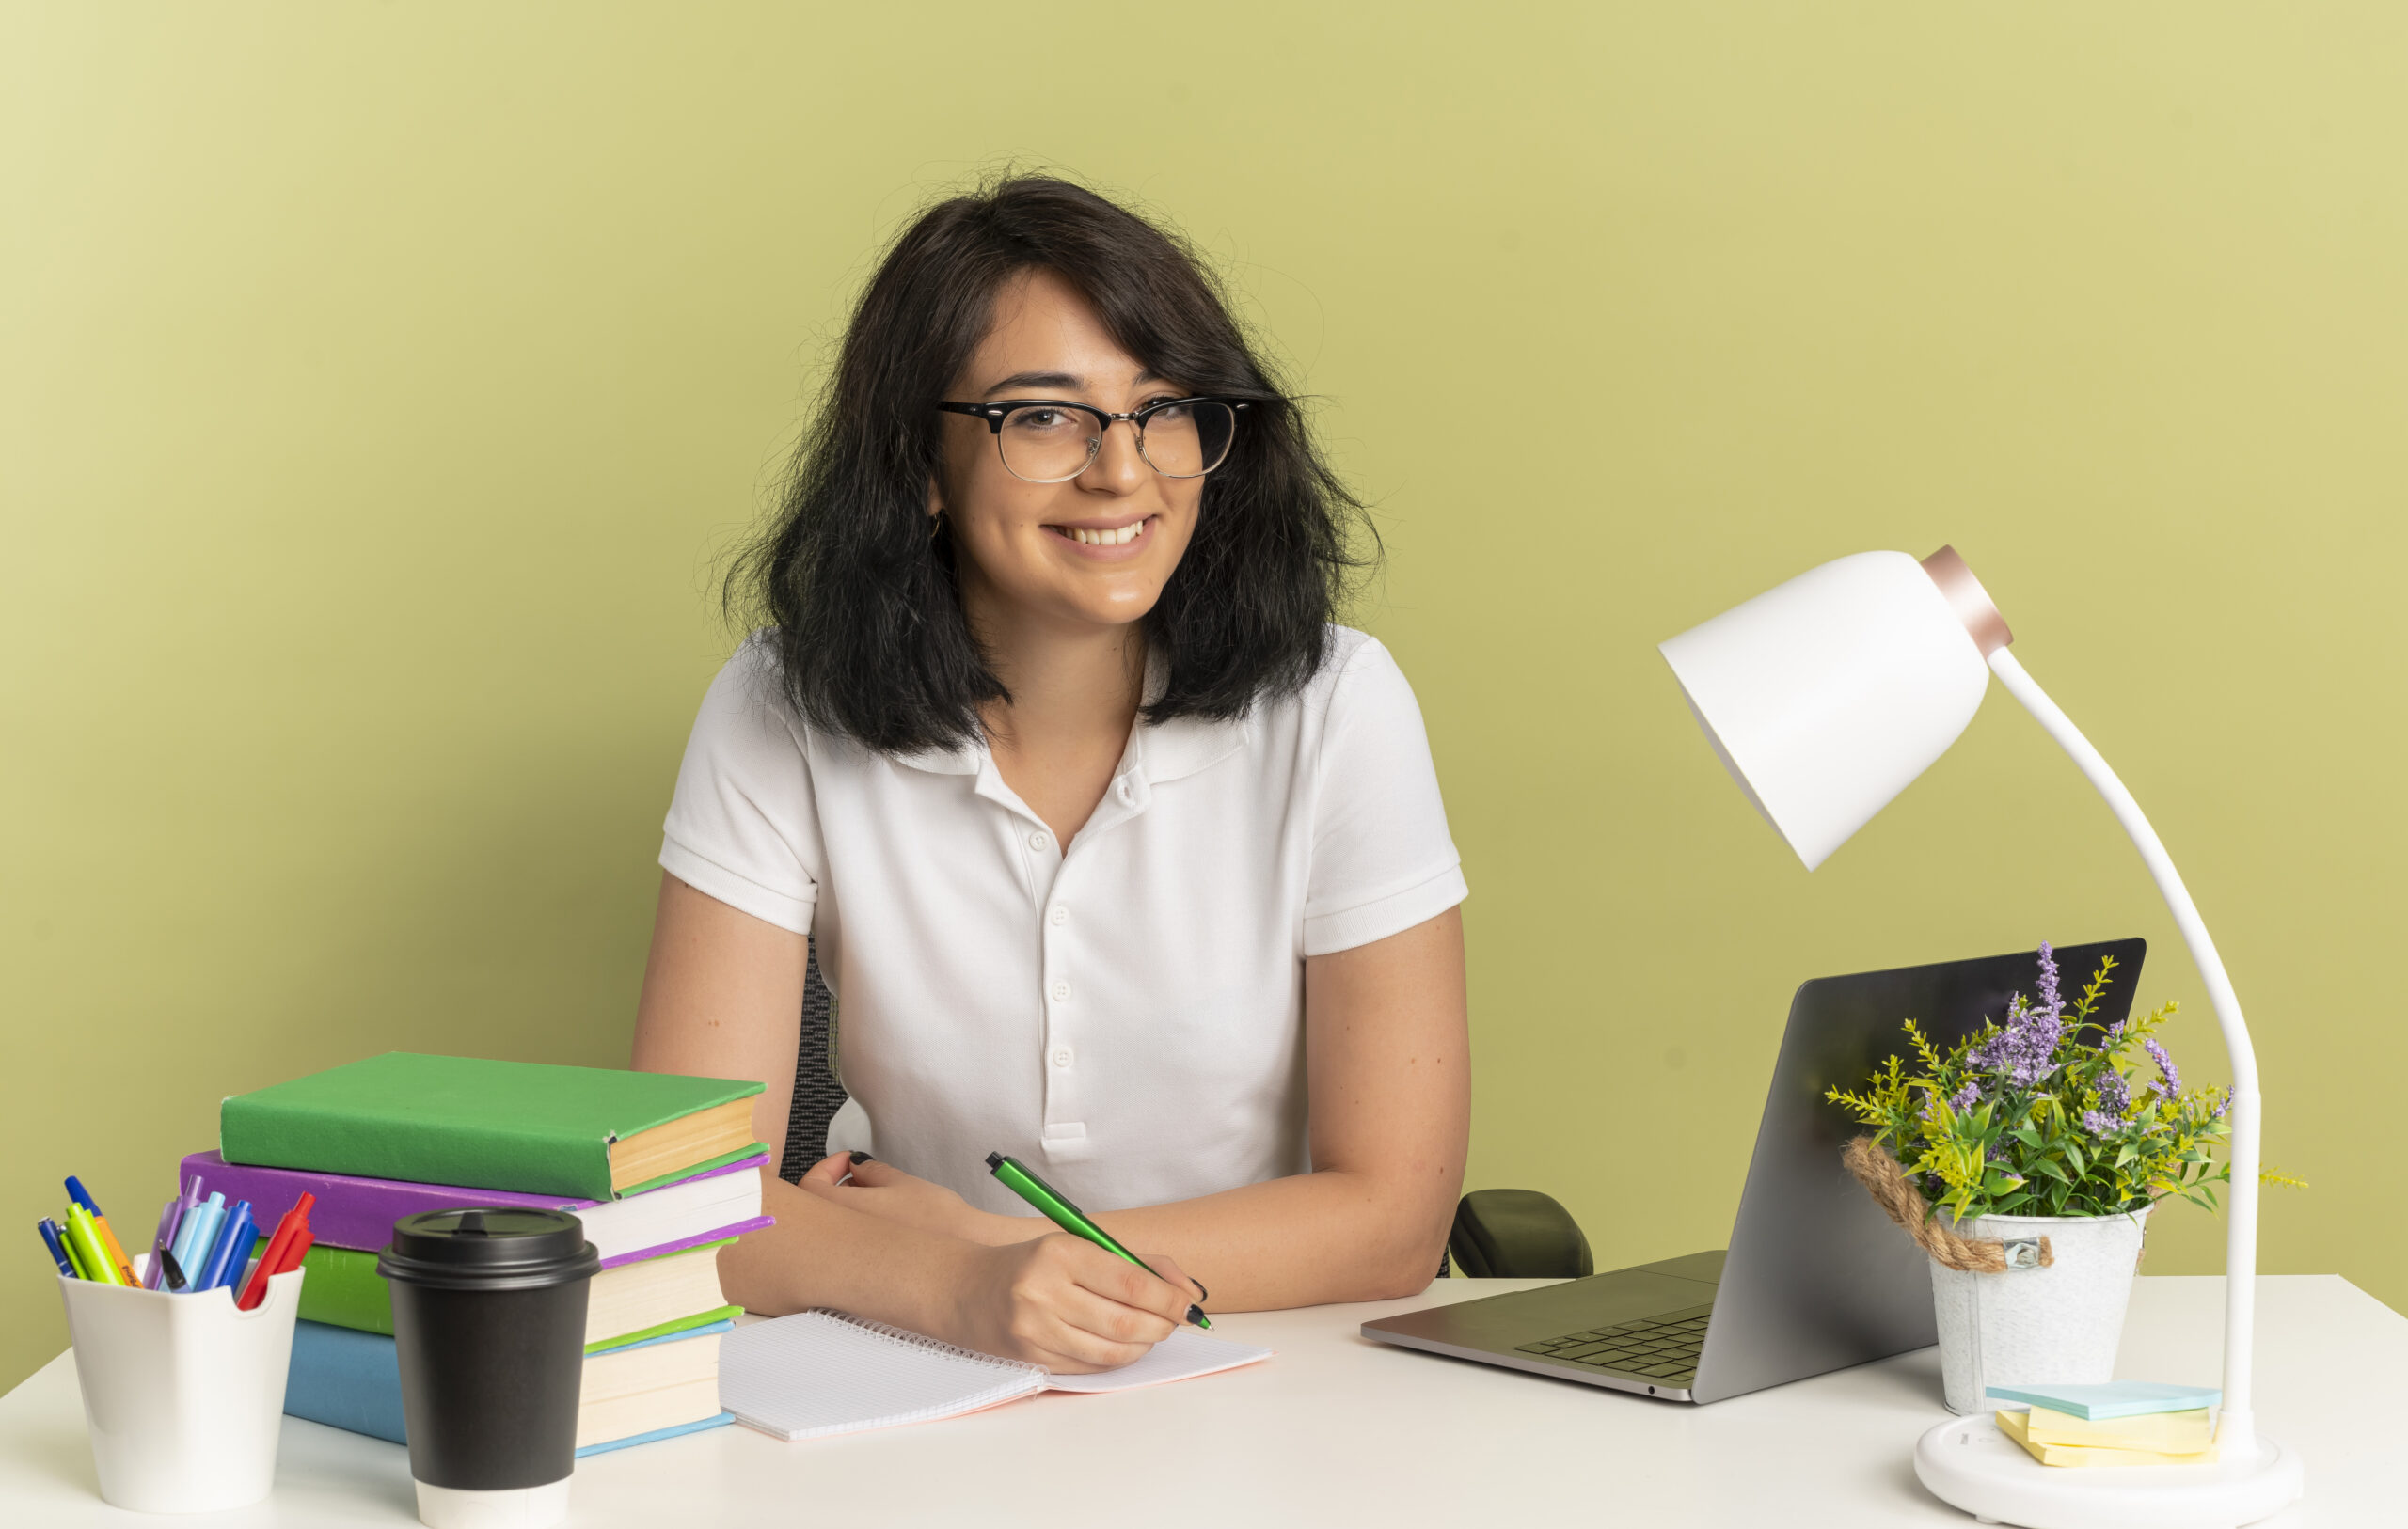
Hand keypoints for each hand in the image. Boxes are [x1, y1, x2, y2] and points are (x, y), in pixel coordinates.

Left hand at [795, 1153, 1018, 1243]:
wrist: (966, 1249)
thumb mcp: (900, 1181)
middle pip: (814, 1209)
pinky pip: (846, 1249)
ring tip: (875, 1198)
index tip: (847, 1161)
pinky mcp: (865, 1274)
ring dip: (844, 1208)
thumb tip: (855, 1166)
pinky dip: (854, 1231)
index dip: (826, 1166)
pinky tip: (881, 1224)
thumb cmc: (937, 1217)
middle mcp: (838, 1240)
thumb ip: (869, 1170)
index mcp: (841, 1211)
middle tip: (857, 1178)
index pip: (809, 1185)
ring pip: (831, 1230)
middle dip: (832, 1188)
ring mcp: (850, 1261)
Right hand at [940, 1233, 1203, 1372]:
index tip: (1188, 1303)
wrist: (965, 1289)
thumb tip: (1188, 1290)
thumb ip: (1137, 1263)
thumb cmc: (1032, 1264)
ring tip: (1150, 1332)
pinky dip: (1116, 1358)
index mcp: (1060, 1253)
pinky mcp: (1031, 1358)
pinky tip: (1122, 1344)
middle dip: (1162, 1325)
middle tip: (1174, 1321)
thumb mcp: (1080, 1246)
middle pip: (1125, 1321)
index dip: (1168, 1298)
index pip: (1130, 1282)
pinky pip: (1090, 1366)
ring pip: (1111, 1351)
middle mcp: (1044, 1292)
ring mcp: (1035, 1330)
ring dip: (1143, 1345)